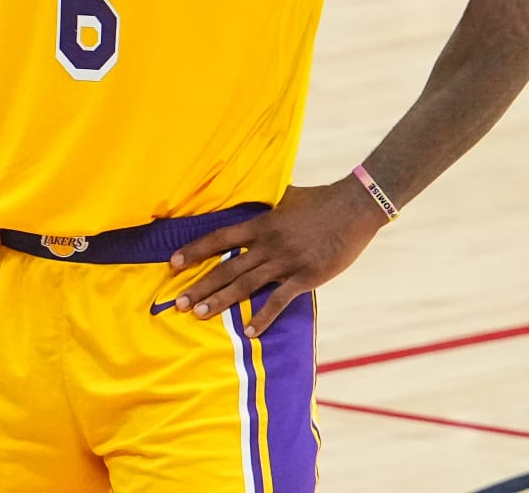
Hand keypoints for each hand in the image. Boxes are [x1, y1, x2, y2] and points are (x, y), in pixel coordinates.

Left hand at [168, 180, 388, 336]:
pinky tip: (248, 331)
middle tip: (178, 302)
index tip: (173, 263)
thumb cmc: (321, 199)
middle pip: (226, 267)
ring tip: (198, 314)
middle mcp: (268, 244)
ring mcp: (286, 262)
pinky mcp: (306, 278)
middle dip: (200, 286)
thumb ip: (267, 204)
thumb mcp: (286, 196)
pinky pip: (279, 301)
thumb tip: (253, 199)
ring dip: (220, 301)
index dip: (195, 251)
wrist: (355, 208)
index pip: (219, 238)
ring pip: (245, 285)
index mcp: (261, 223)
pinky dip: (263, 317)